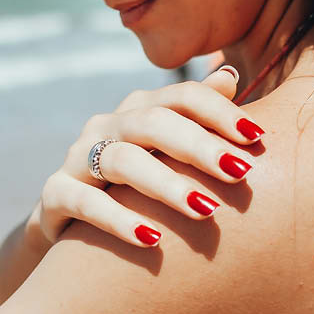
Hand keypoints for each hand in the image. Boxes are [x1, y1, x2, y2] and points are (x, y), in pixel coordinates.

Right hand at [24, 65, 264, 247]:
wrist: (70, 223)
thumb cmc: (137, 183)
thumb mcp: (166, 149)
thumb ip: (197, 116)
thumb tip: (230, 74)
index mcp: (141, 109)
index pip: (181, 96)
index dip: (220, 112)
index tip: (258, 137)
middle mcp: (108, 125)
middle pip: (153, 122)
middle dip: (199, 146)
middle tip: (239, 172)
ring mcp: (78, 158)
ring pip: (121, 161)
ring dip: (165, 184)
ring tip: (205, 211)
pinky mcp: (55, 196)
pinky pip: (83, 203)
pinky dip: (118, 220)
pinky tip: (152, 239)